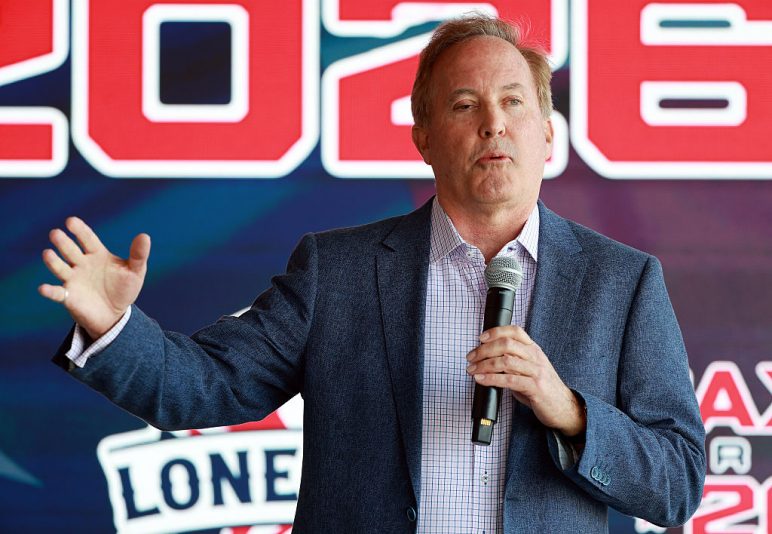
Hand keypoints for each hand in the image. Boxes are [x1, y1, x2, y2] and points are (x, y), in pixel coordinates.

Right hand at [38, 217, 150, 339]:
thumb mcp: (135, 272)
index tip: (71, 221)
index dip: (80, 230)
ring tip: (47, 254)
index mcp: (97, 254)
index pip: (87, 239)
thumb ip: (138, 255)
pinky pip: (57, 293)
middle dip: (63, 242)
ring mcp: (73, 279)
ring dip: (53, 262)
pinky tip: (43, 288)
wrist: (115, 314)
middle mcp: (81, 264)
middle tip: (55, 233)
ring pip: (60, 268)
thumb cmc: (124, 288)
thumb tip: (145, 236)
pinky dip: (49, 291)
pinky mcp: (69, 297)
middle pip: (70, 250)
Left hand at [466, 325, 585, 436]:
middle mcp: (535, 357)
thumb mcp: (528, 369)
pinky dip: (491, 379)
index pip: (515, 331)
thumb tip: (487, 359)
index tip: (481, 338)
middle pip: (506, 344)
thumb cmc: (543, 389)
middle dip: (484, 350)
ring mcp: (536, 371)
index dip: (496, 331)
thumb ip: (512, 362)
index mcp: (534, 349)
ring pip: (506, 361)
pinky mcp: (535, 387)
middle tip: (471, 357)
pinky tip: (481, 380)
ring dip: (484, 365)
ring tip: (472, 370)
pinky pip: (509, 380)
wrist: (564, 408)